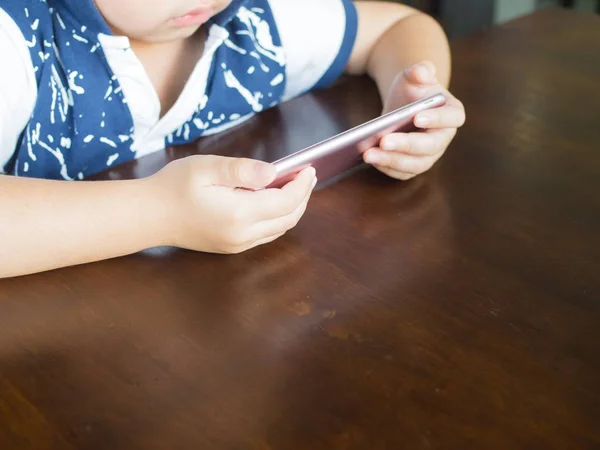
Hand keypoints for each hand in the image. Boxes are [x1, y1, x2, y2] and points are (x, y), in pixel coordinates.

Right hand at [151, 155, 316, 253]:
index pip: (286, 201)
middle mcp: (243, 235)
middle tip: (306, 175)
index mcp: (239, 214)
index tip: (309, 168)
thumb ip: (242, 169)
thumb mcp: (206, 167)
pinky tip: (274, 201)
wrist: (149, 216)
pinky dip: (278, 218)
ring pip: (279, 229)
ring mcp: (237, 244)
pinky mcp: (232, 247)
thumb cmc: (174, 187)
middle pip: (288, 218)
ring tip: (294, 185)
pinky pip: (266, 234)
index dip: (302, 185)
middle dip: (302, 196)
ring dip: (292, 208)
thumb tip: (273, 172)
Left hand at [363, 61, 465, 179]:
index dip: (437, 119)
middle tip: (383, 141)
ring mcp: (430, 155)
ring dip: (392, 161)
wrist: (404, 105)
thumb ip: (419, 70)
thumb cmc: (413, 89)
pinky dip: (386, 168)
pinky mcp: (414, 165)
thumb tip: (421, 71)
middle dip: (406, 145)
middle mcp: (444, 138)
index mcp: (452, 113)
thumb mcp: (414, 75)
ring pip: (416, 164)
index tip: (417, 117)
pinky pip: (403, 172)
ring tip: (369, 154)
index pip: (451, 118)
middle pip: (430, 146)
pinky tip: (370, 159)